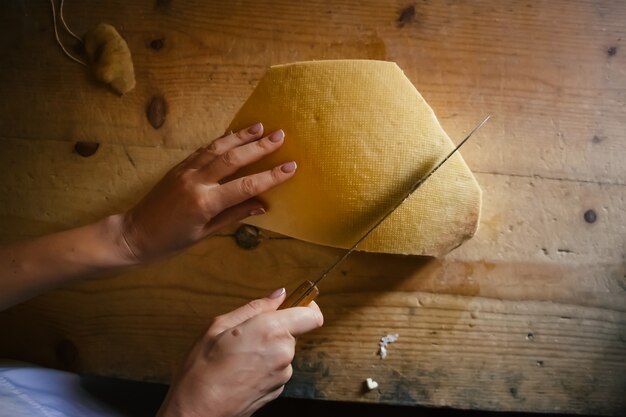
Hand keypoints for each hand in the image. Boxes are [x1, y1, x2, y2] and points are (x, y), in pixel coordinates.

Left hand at [119, 123, 294, 261]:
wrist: (135, 234)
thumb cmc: (171, 241)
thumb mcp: (205, 233)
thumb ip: (234, 215)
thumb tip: (263, 205)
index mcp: (205, 203)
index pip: (245, 186)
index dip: (270, 176)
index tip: (291, 167)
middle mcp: (196, 181)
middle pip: (233, 159)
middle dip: (259, 146)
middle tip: (280, 135)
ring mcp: (186, 171)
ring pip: (218, 148)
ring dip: (241, 136)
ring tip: (261, 126)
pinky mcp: (179, 166)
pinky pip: (204, 149)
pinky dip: (222, 140)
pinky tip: (235, 135)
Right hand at [157, 289, 323, 416]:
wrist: (198, 411)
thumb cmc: (203, 369)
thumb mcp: (219, 326)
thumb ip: (255, 307)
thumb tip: (278, 295)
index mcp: (271, 330)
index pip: (312, 315)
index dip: (308, 306)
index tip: (296, 302)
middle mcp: (283, 352)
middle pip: (293, 332)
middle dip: (275, 329)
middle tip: (247, 333)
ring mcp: (283, 374)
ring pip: (283, 351)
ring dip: (268, 348)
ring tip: (239, 355)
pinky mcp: (278, 390)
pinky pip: (277, 368)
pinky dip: (264, 365)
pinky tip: (242, 369)